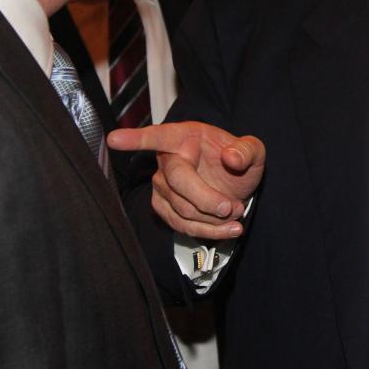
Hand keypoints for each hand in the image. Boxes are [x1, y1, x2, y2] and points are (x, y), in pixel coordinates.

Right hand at [108, 121, 264, 239]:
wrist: (236, 182)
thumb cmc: (238, 160)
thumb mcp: (253, 150)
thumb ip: (247, 150)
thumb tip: (232, 158)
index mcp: (183, 137)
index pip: (157, 136)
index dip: (136, 139)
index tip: (114, 139)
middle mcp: (167, 159)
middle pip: (177, 182)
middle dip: (207, 200)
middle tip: (232, 207)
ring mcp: (162, 185)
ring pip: (181, 209)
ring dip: (213, 218)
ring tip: (236, 213)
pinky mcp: (164, 207)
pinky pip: (181, 225)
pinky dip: (208, 231)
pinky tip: (228, 229)